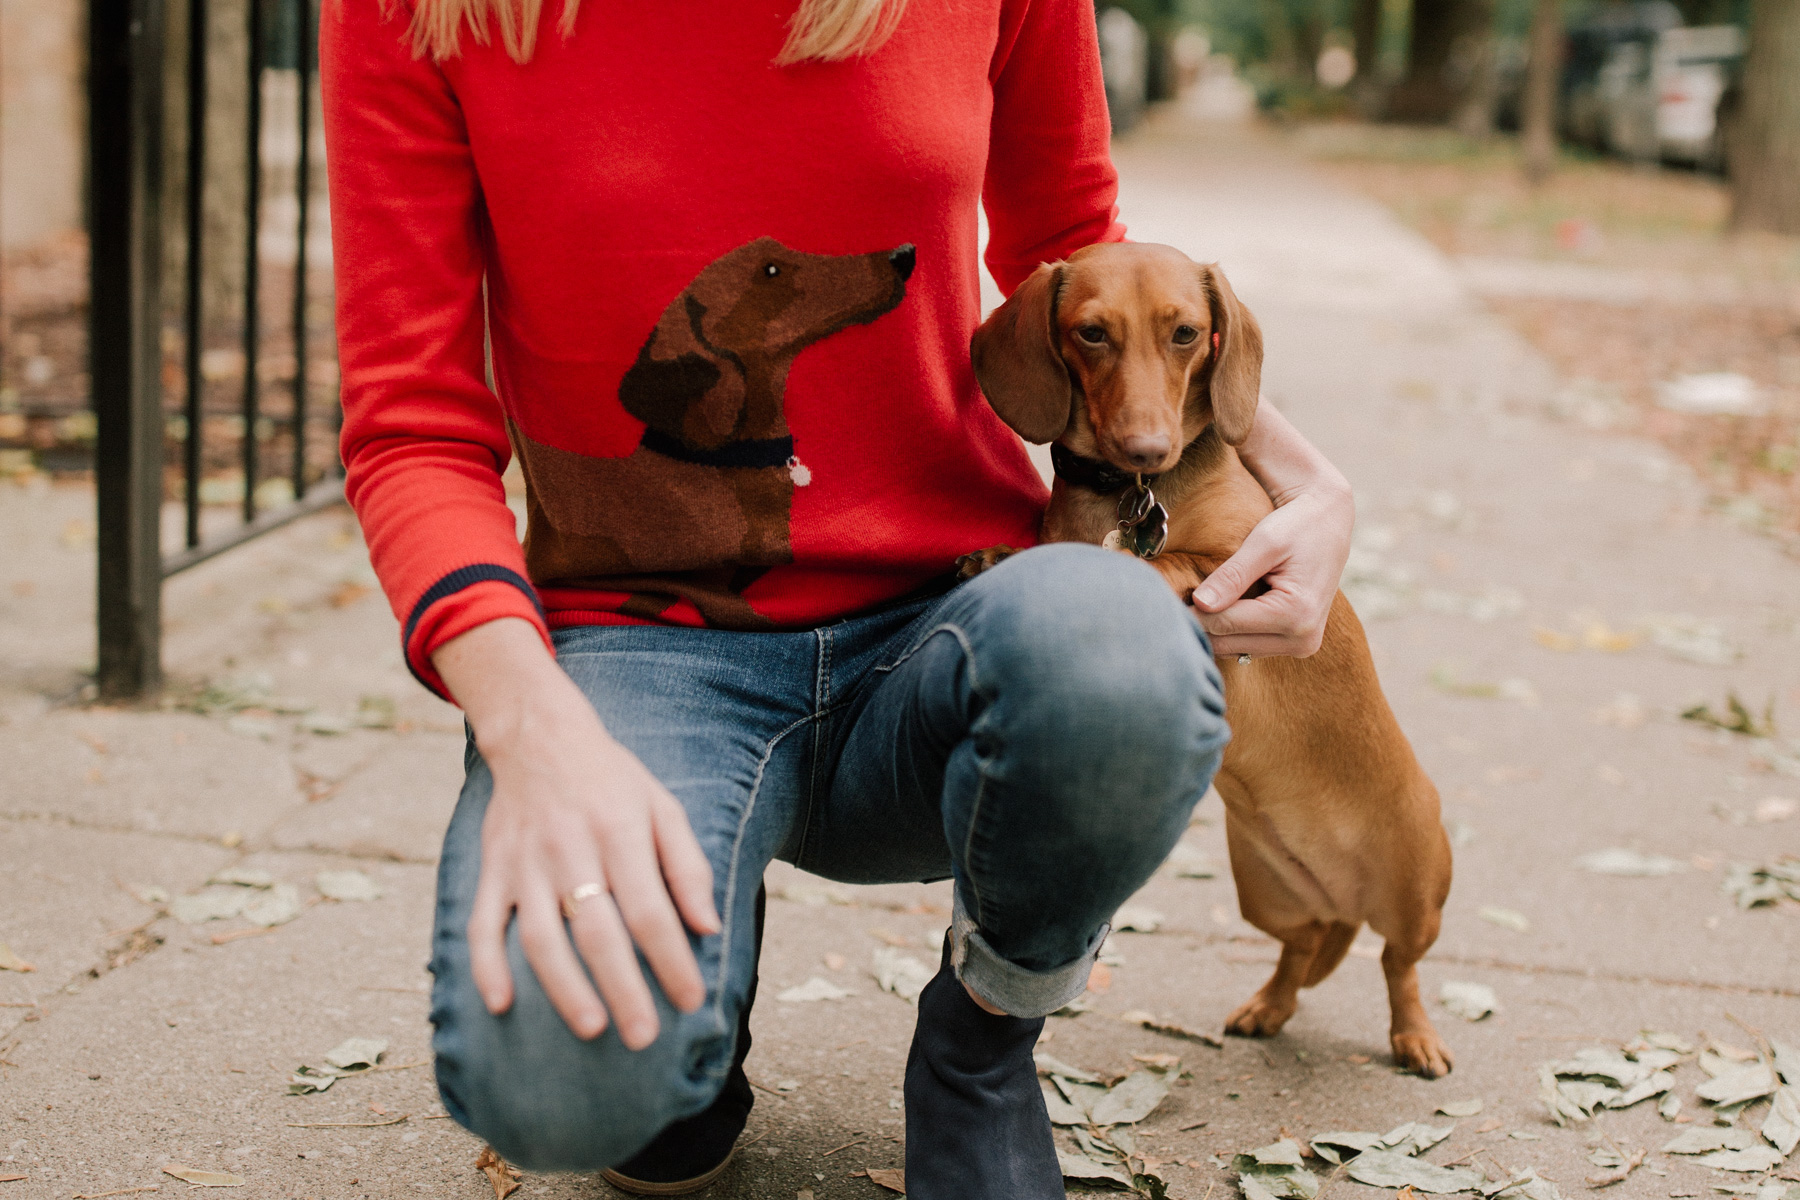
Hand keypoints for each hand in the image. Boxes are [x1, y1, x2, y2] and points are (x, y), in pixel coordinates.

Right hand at [434, 619, 719, 1047]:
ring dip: (563, 987)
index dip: (671, 959)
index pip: (649, 910)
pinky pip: (482, 923)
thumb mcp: (662, 806)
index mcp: (619, 831)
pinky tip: (501, 1005)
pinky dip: (486, 966)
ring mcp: (525, 862)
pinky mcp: (492, 869)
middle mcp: (570, 849)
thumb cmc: (613, 780)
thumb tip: (708, 927)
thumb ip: (687, 866)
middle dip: (623, 988)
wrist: (539, 736)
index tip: (691, 1000)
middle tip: (644, 1037)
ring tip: (591, 1028)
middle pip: (596, 931)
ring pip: (539, 936)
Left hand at [1189, 405, 1353, 657]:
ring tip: (1194, 601)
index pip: (1224, 624)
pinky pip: (1247, 644)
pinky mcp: (1295, 644)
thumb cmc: (1296, 525)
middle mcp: (1302, 639)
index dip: (1190, 612)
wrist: (1329, 521)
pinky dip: (1229, 630)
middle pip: (1227, 643)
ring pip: (1233, 649)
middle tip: (1169, 602)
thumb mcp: (1264, 542)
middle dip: (1199, 623)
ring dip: (1213, 629)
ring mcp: (1301, 646)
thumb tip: (1200, 604)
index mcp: (1296, 614)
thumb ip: (1233, 575)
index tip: (1161, 600)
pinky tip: (1219, 607)